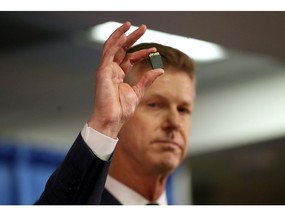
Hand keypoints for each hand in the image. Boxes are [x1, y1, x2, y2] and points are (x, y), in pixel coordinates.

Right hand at [88, 22, 163, 137]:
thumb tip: (160, 69)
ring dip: (121, 35)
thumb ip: (147, 79)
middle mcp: (111, 70)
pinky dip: (115, 44)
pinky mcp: (102, 72)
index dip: (142, 52)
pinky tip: (124, 36)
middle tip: (143, 27)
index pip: (130, 58)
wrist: (112, 119)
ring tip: (131, 25)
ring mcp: (106, 70)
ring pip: (112, 47)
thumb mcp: (138, 92)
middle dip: (131, 37)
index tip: (154, 50)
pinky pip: (108, 54)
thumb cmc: (121, 109)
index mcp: (118, 74)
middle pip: (121, 48)